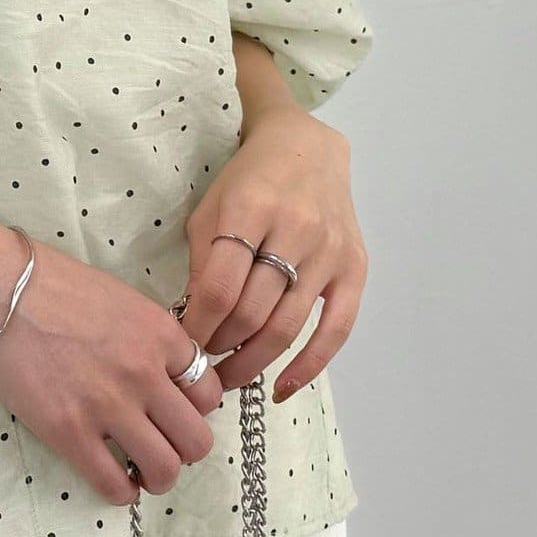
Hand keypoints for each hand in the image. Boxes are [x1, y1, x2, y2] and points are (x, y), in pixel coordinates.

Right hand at [0, 224, 224, 504]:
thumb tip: (158, 369)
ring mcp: (108, 405)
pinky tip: (111, 480)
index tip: (173, 412)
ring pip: (165, 468)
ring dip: (157, 476)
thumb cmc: (45, 281)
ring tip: (139, 471)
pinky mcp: (68, 432)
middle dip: (184, 450)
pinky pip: (113, 484)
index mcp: (160, 334)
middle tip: (161, 445)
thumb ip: (147, 336)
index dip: (194, 408)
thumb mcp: (118, 297)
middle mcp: (145, 373)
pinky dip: (120, 491)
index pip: (209, 392)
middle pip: (197, 439)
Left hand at [178, 107, 367, 402]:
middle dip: (220, 347)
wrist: (307, 148)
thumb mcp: (211, 209)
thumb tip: (191, 324)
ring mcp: (329, 251)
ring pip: (287, 326)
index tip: (180, 347)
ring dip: (253, 362)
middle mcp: (295, 229)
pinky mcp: (355, 267)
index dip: (196, 327)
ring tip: (229, 377)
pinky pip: (337, 329)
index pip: (219, 287)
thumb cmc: (248, 180)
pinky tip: (283, 388)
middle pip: (252, 311)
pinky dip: (309, 366)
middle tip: (201, 364)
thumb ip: (202, 263)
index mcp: (250, 210)